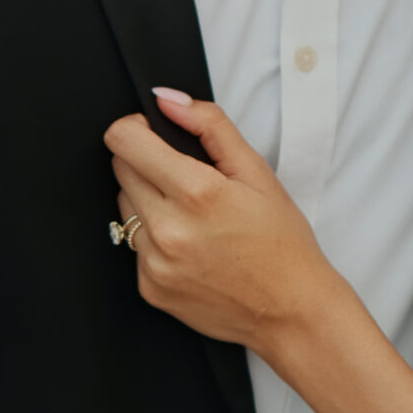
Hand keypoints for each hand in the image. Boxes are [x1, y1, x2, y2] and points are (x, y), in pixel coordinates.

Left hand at [105, 90, 338, 355]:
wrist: (291, 312)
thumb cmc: (282, 242)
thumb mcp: (257, 173)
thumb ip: (209, 126)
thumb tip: (167, 100)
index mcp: (196, 193)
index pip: (124, 141)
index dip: (135, 128)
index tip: (151, 133)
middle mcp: (167, 229)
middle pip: (121, 170)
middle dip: (146, 163)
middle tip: (186, 179)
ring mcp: (155, 263)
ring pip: (125, 208)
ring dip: (149, 202)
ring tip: (193, 218)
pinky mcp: (150, 288)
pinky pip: (135, 247)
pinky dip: (156, 241)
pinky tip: (192, 249)